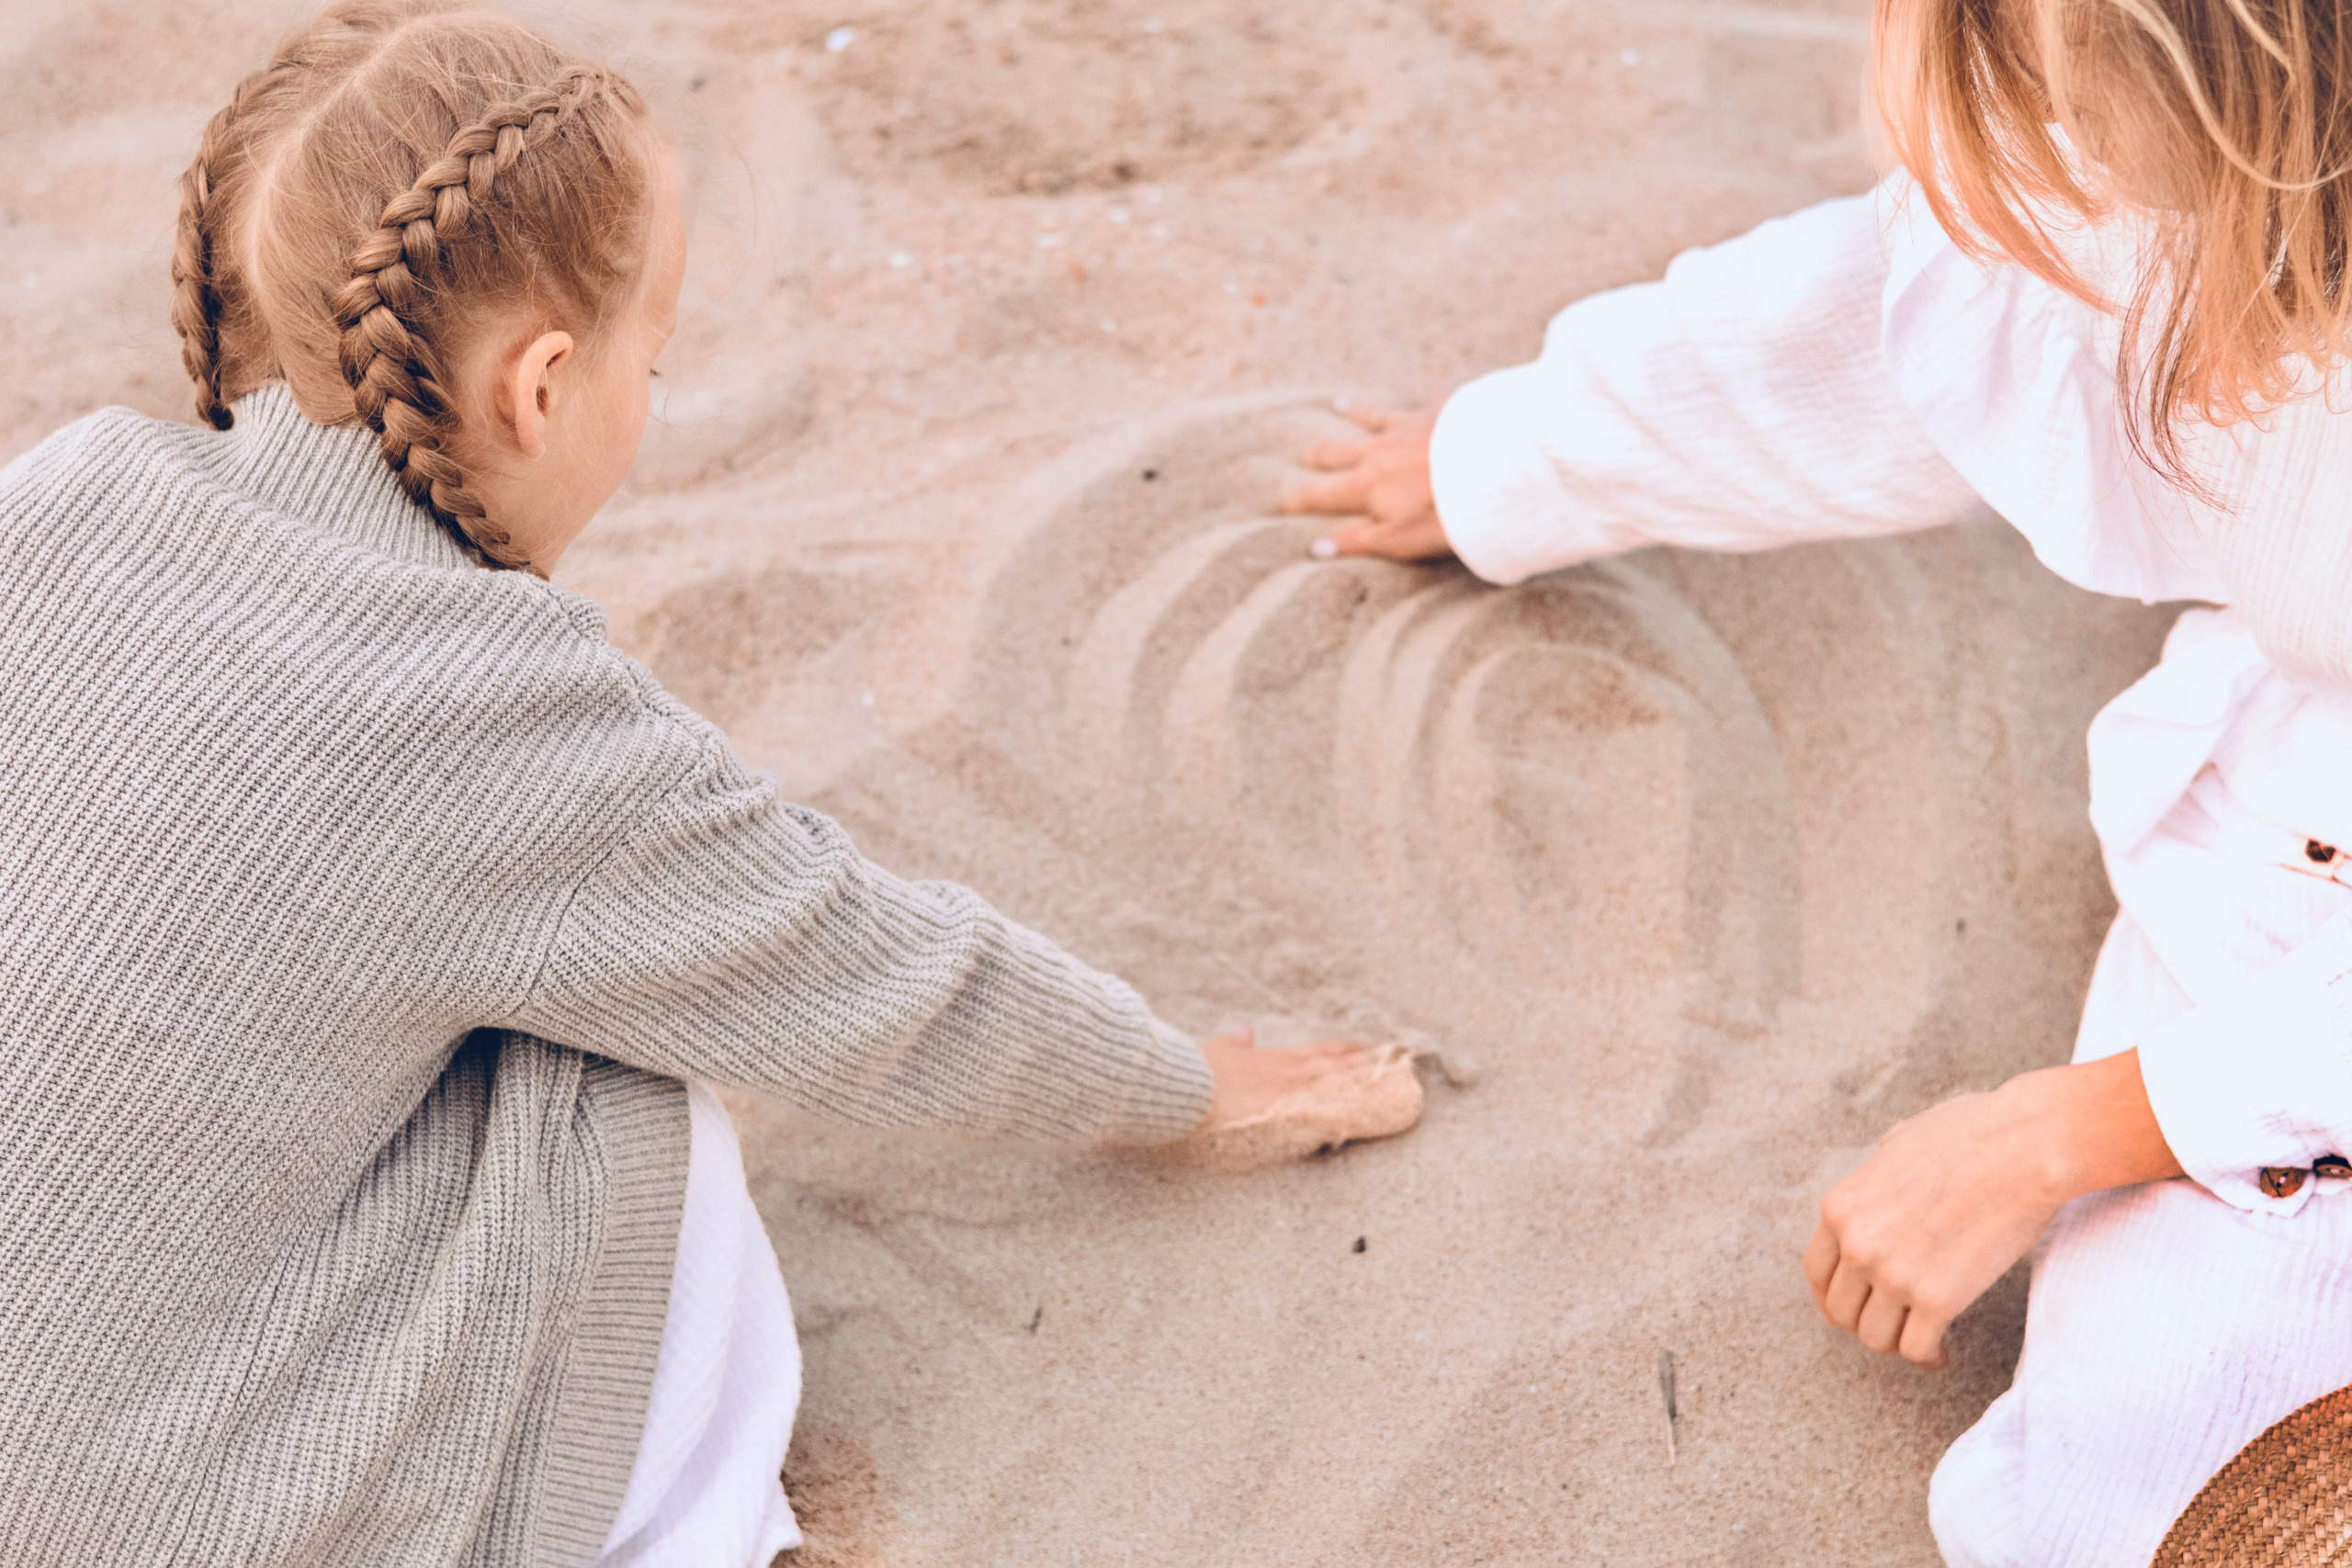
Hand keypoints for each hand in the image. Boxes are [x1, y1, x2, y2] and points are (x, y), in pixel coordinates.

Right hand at [1194, 1024, 1387, 1128]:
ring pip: (1340, 1086)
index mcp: (1270, 1059)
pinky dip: (1351, 1112)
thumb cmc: (1194, 1072)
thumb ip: (1234, 1044)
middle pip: (1337, 1067)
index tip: (1366, 1048)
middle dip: (1367, 1064)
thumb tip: (1244, 1029)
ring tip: (1398, 1081)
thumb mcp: (1215, 1051)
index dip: (1342, 1051)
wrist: (1185, 1087)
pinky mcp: (1289, 1115)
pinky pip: (1329, 1114)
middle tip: (1398, 1061)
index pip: (1317, 1053)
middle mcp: (1287, 1073)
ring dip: (1368, 1083)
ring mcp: (1291, 1093)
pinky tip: (1373, 1113)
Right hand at [1279, 401, 1453, 561]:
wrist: (1495, 468)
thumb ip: (1357, 542)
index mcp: (1366, 486)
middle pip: (1339, 450)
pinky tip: (1424, 395)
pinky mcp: (1440, 410)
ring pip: (1372, 417)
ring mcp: (1407, 426)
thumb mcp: (1398, 541)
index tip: (1280, 501)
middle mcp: (1379, 451)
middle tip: (1303, 454)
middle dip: (1318, 454)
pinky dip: (1418, 401)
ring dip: (1352, 412)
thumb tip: (1316, 548)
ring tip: (1336, 404)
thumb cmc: (1445, 514)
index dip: (1299, 500)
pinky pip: (1423, 402)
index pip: (1322, 495)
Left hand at [1803, 1050, 2181, 1368]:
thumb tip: (1885, 1165)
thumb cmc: (1973, 1134)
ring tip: (1920, 1339)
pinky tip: (1942, 1351)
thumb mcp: (1901, 1140)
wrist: (2022, 1150)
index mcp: (1840, 1208)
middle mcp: (1857, 1245)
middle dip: (1866, 1322)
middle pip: (1841, 1311)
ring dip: (1896, 1343)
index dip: (1834, 1297)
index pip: (1817, 1273)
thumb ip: (1882, 1165)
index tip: (1856, 1306)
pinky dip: (1928, 1356)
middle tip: (1894, 1323)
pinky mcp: (1936, 1299)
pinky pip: (1915, 1348)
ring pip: (1874, 1338)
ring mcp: (1894, 1275)